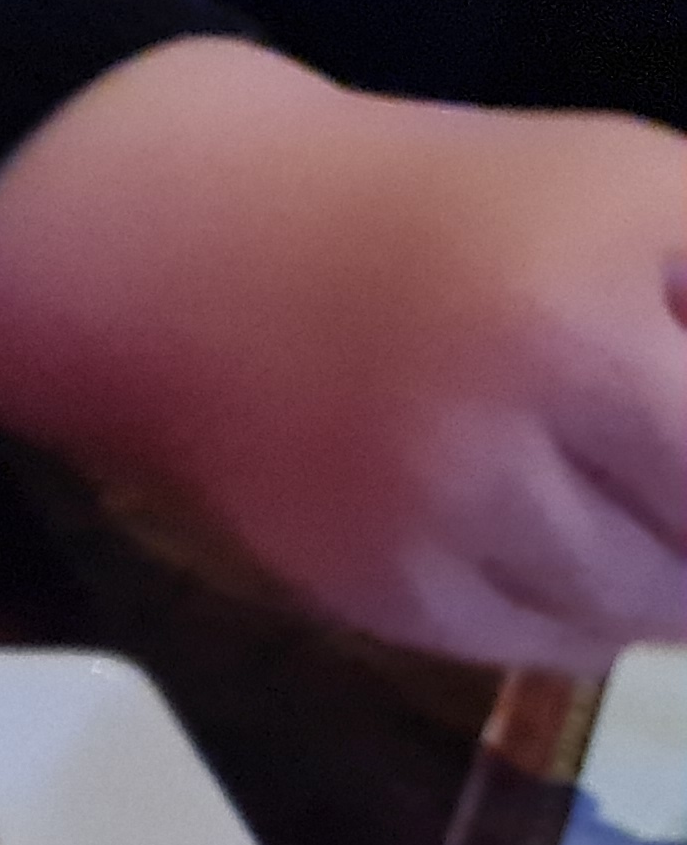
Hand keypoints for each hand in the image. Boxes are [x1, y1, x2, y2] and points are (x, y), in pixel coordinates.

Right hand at [0, 39, 686, 671]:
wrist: (205, 271)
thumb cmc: (456, 211)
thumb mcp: (639, 198)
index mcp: (579, 329)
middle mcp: (494, 455)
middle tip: (678, 489)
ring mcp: (425, 543)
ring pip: (628, 620)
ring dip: (673, 583)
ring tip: (656, 513)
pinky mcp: (375, 602)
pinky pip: (536, 646)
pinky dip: (587, 611)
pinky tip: (576, 538)